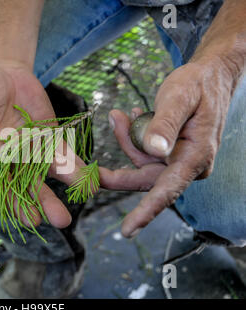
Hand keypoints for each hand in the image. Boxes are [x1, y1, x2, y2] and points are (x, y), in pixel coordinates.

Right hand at [0, 60, 81, 227]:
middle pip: (27, 187)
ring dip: (63, 193)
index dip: (13, 201)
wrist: (5, 72)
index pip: (0, 185)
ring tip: (75, 212)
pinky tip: (94, 181)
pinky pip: (66, 158)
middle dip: (41, 203)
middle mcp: (12, 163)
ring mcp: (34, 154)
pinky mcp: (52, 142)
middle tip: (58, 221)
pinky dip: (79, 169)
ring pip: (48, 178)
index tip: (29, 216)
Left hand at [107, 57, 235, 237]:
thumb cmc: (197, 85)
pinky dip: (133, 137)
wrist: (209, 77)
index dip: (146, 211)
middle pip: (145, 178)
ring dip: (128, 140)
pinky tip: (130, 117)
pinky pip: (142, 153)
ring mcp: (177, 161)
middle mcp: (187, 165)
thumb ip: (166, 123)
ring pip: (140, 163)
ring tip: (120, 115)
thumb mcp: (180, 97)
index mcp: (196, 156)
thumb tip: (156, 150)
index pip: (168, 190)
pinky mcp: (168, 154)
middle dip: (120, 168)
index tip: (127, 230)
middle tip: (102, 149)